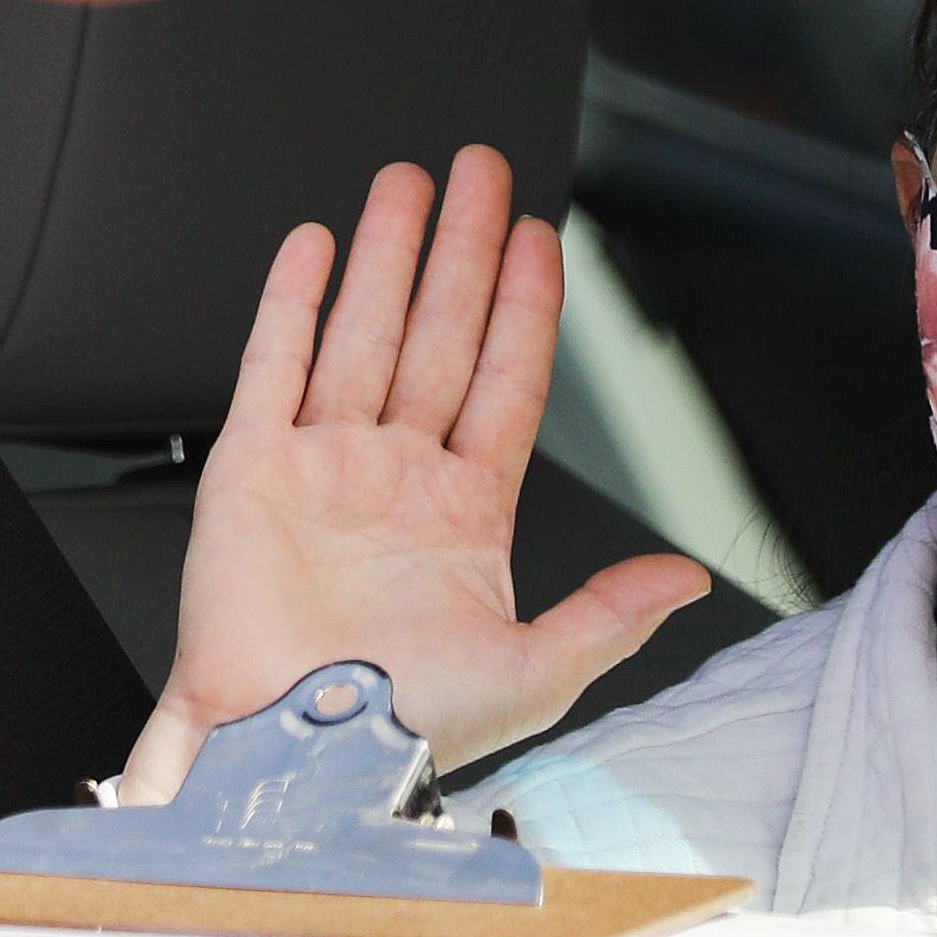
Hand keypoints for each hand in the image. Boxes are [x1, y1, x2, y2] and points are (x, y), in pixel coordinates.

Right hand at [108, 145, 709, 799]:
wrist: (284, 764)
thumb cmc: (396, 734)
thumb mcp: (533, 676)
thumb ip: (607, 615)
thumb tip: (687, 579)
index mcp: (462, 518)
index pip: (506, 383)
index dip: (524, 307)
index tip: (540, 238)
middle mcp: (393, 479)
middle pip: (439, 335)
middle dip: (461, 251)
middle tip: (480, 172)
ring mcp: (322, 466)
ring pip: (364, 332)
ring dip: (388, 255)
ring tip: (409, 182)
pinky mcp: (250, 471)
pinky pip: (273, 365)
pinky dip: (291, 302)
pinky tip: (316, 247)